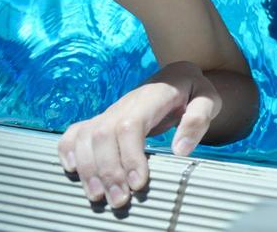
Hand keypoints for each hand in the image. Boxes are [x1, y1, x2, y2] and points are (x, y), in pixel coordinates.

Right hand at [57, 62, 219, 209]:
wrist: (178, 76)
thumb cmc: (194, 90)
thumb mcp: (208, 99)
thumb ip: (198, 120)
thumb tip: (180, 150)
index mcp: (154, 95)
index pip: (131, 124)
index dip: (129, 155)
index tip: (138, 182)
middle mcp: (126, 102)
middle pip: (103, 134)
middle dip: (108, 171)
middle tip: (120, 200)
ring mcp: (111, 110)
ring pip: (86, 136)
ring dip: (88, 169)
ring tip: (99, 196)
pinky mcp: (102, 118)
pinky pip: (75, 132)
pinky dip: (67, 151)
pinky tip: (73, 171)